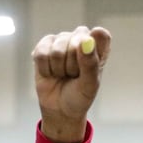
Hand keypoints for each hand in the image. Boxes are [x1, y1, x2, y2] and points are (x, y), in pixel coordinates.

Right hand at [32, 25, 110, 142]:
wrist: (59, 108)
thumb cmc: (79, 96)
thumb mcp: (89, 85)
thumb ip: (90, 63)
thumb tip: (86, 41)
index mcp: (99, 47)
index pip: (101, 35)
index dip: (93, 46)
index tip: (88, 61)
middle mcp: (80, 38)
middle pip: (76, 42)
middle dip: (73, 65)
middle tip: (74, 75)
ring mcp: (62, 40)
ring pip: (57, 50)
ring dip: (58, 69)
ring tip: (63, 75)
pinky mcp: (44, 45)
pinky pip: (41, 54)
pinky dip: (45, 69)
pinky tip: (50, 73)